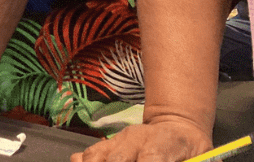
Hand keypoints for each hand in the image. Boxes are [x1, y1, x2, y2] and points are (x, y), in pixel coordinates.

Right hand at [72, 120, 211, 161]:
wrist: (177, 124)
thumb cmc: (192, 149)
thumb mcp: (202, 158)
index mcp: (163, 143)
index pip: (151, 159)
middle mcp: (136, 139)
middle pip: (117, 160)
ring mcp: (119, 140)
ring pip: (97, 156)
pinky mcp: (108, 143)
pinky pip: (88, 153)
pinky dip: (82, 161)